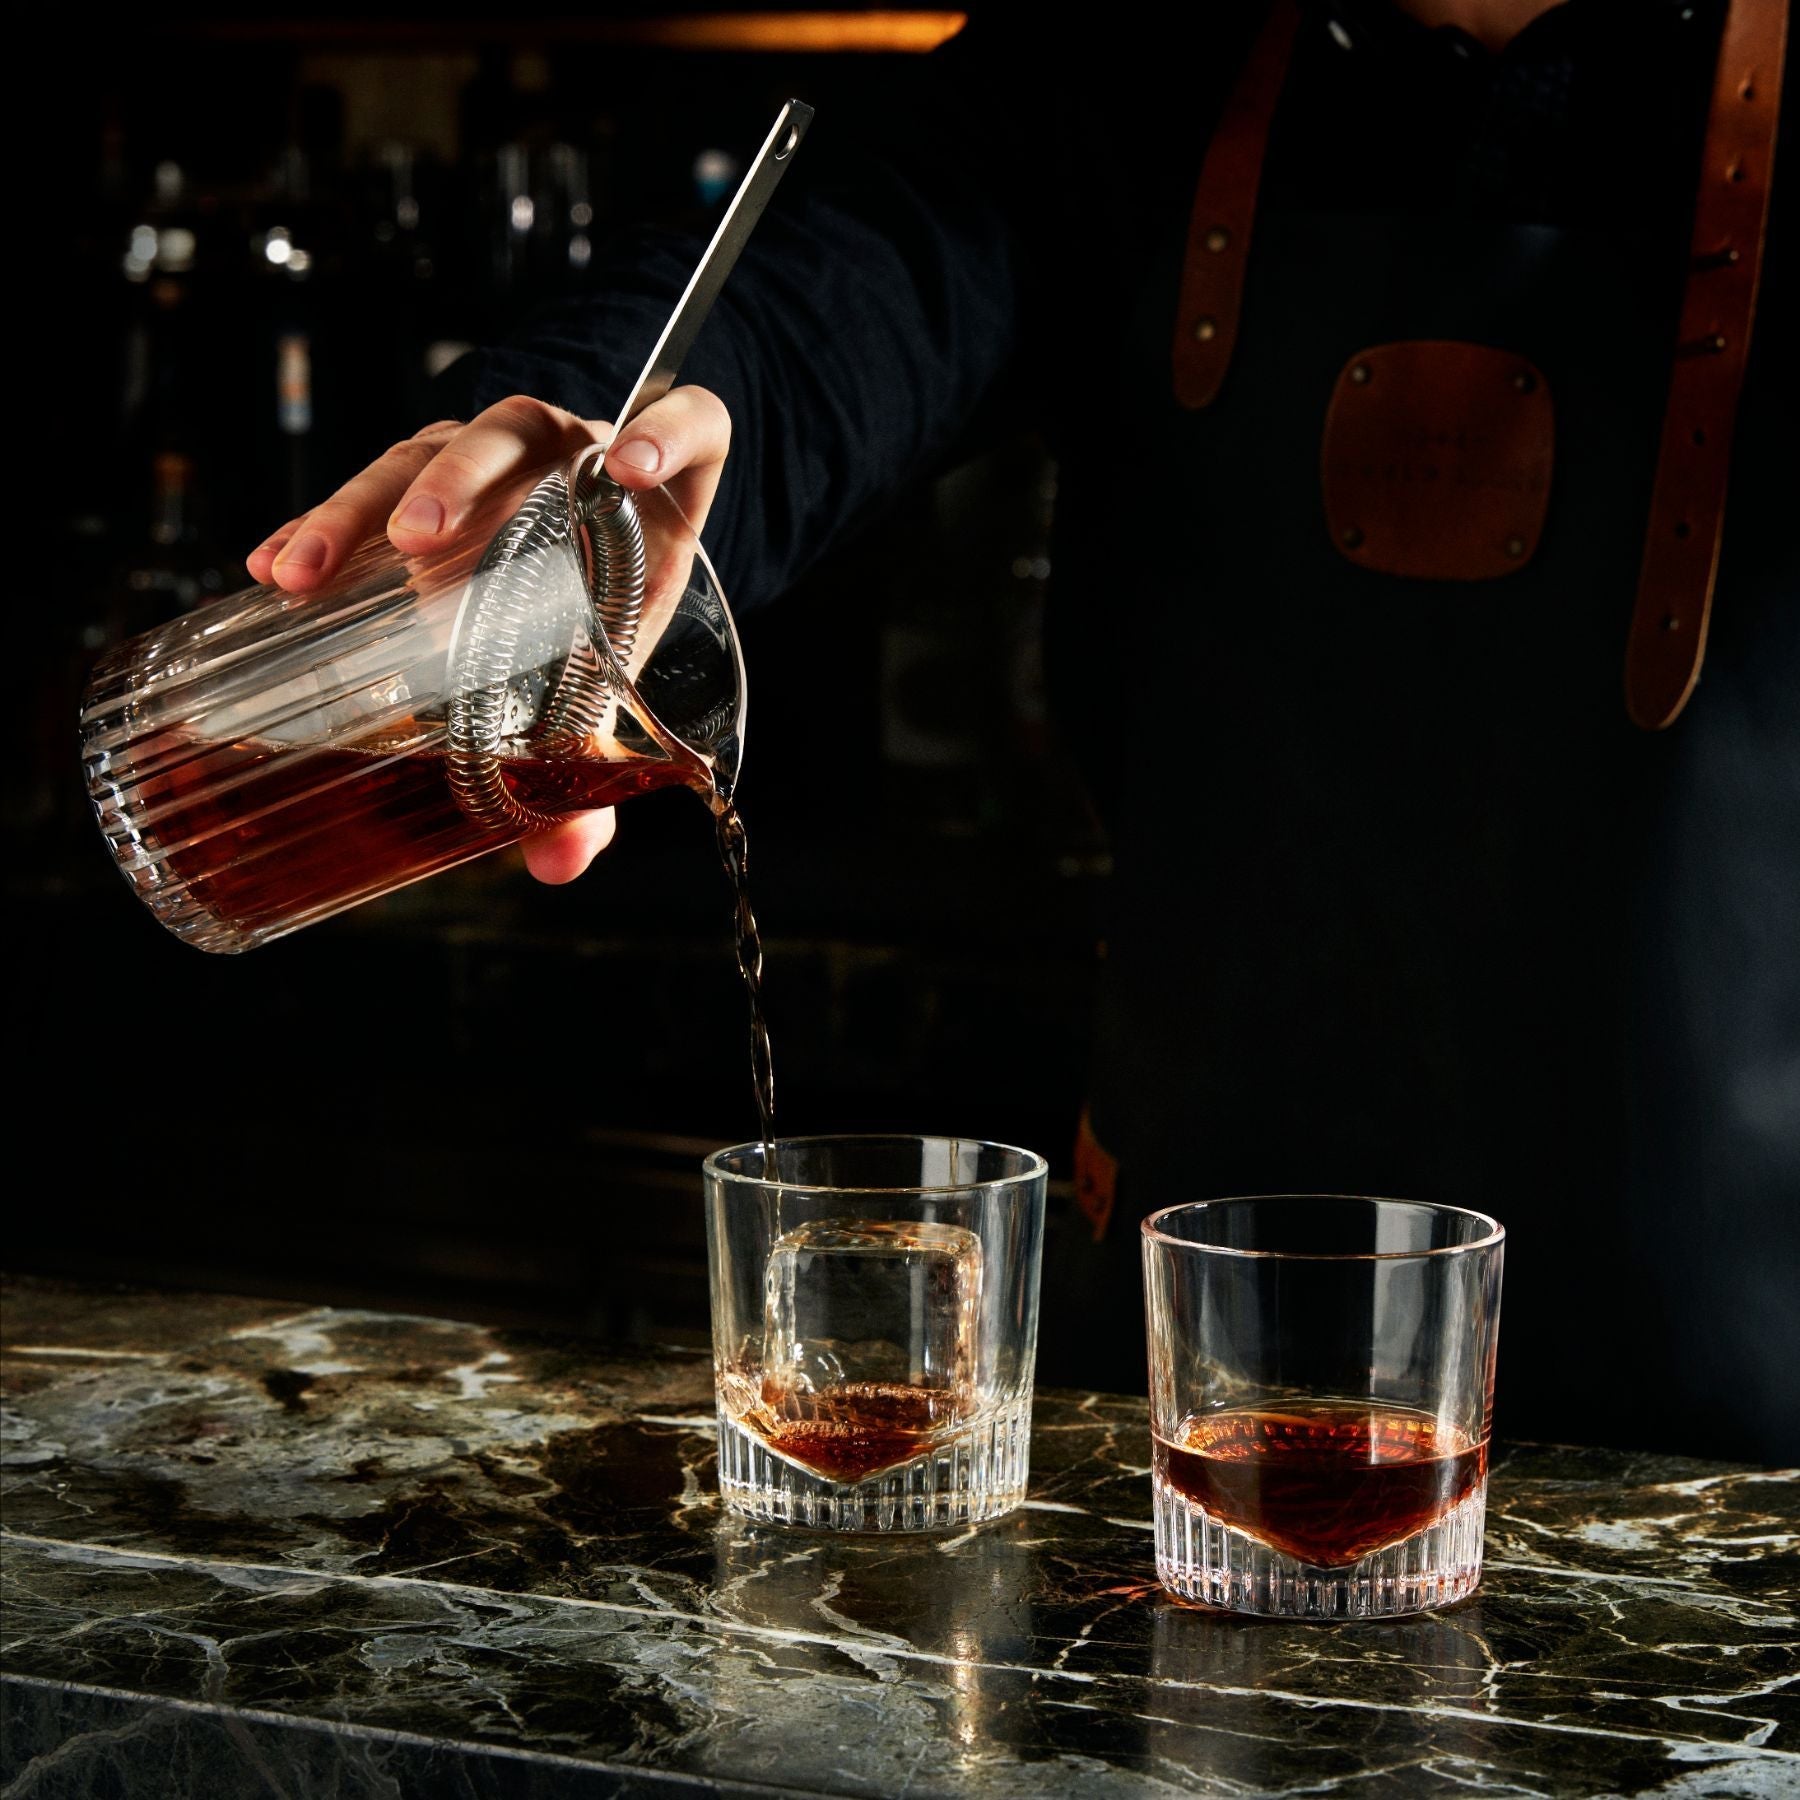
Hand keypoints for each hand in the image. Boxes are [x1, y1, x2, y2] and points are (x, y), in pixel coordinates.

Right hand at [245, 389, 731, 885]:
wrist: (573, 573)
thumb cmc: (606, 620)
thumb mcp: (610, 690)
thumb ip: (596, 779)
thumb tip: (558, 861)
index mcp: (651, 501)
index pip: (694, 428)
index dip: (671, 431)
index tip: (631, 466)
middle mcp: (572, 456)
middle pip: (520, 433)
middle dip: (463, 479)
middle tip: (417, 541)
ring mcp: (495, 455)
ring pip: (434, 448)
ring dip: (367, 504)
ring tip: (312, 568)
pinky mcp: (430, 469)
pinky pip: (373, 478)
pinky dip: (321, 522)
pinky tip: (276, 569)